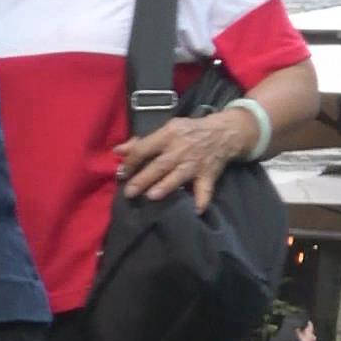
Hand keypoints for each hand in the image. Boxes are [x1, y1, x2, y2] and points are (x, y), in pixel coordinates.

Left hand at [119, 106, 256, 214]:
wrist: (223, 132)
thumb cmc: (189, 132)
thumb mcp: (166, 130)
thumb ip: (141, 142)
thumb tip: (117, 151)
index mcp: (168, 135)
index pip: (145, 148)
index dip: (131, 161)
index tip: (121, 174)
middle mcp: (181, 149)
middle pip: (160, 165)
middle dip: (144, 178)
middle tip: (129, 192)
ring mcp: (195, 163)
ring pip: (179, 176)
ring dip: (166, 186)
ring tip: (152, 196)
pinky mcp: (208, 174)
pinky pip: (205, 189)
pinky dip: (202, 200)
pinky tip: (197, 210)